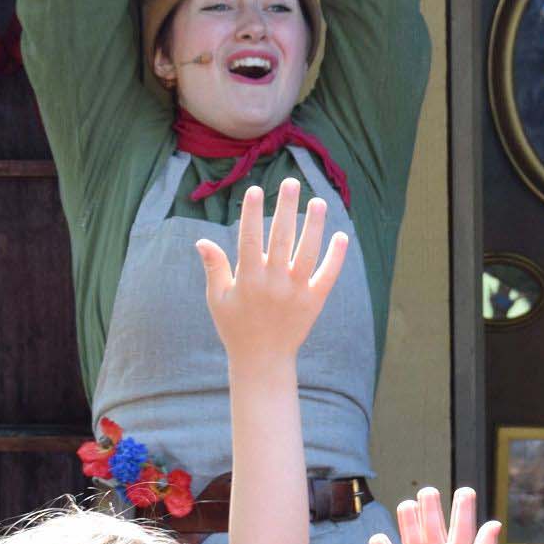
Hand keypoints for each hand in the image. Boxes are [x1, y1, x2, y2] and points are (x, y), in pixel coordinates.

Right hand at [197, 181, 349, 365]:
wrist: (262, 360)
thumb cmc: (235, 327)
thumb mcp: (218, 299)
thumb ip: (214, 268)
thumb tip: (202, 240)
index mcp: (247, 279)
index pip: (249, 239)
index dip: (251, 213)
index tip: (254, 189)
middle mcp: (274, 283)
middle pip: (282, 238)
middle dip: (286, 208)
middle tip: (291, 183)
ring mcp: (296, 292)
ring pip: (308, 252)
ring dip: (314, 225)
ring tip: (318, 201)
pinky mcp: (314, 301)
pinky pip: (328, 275)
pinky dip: (337, 257)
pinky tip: (342, 236)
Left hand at [367, 487, 500, 543]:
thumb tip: (495, 523)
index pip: (464, 527)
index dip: (465, 506)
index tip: (464, 491)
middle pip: (433, 528)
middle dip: (430, 506)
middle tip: (428, 491)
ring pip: (411, 540)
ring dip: (408, 520)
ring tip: (407, 504)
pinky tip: (378, 537)